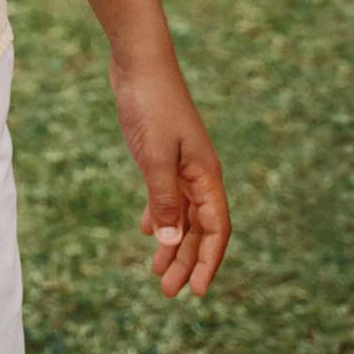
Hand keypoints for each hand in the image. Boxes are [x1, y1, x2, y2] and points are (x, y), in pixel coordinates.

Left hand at [107, 48, 230, 297]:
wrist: (137, 61)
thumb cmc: (150, 105)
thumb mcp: (154, 157)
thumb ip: (164, 198)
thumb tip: (173, 241)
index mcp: (205, 175)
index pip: (216, 229)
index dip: (209, 262)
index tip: (196, 291)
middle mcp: (197, 173)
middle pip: (198, 228)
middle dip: (185, 261)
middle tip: (167, 292)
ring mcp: (179, 163)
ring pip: (181, 214)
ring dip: (172, 243)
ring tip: (157, 271)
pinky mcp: (160, 153)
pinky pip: (165, 194)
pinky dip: (159, 214)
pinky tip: (148, 230)